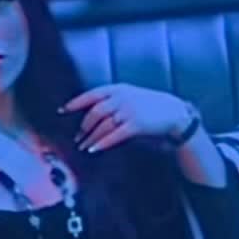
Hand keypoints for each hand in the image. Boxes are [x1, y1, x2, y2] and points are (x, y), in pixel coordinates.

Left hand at [61, 84, 189, 153]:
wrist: (175, 113)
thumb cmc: (152, 107)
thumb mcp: (132, 98)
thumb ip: (113, 103)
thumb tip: (93, 117)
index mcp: (119, 88)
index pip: (92, 94)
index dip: (76, 102)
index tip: (62, 110)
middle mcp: (122, 97)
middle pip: (95, 113)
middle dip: (83, 127)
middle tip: (76, 138)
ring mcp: (129, 110)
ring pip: (102, 126)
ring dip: (90, 138)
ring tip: (83, 147)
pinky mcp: (136, 124)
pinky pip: (114, 135)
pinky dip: (102, 143)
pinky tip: (94, 150)